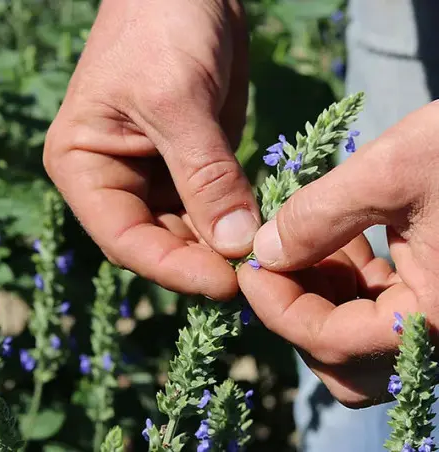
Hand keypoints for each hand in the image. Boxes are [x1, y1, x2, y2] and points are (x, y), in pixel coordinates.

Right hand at [44, 0, 259, 298]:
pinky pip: (212, 212)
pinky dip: (236, 227)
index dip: (172, 268)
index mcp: (85, 168)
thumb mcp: (177, 99)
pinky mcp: (192, 172)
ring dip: (222, 251)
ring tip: (262, 263)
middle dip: (202, 264)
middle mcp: (117, 182)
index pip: (124, 239)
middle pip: (157, 244)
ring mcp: (156, 180)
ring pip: (188, 234)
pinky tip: (262, 235)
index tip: (224, 282)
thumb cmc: (161, 25)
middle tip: (252, 279)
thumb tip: (235, 243)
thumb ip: (204, 175)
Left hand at [239, 101, 438, 407]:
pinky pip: (379, 309)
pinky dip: (348, 280)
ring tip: (308, 236)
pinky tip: (341, 235)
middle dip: (297, 308)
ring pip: (357, 336)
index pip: (330, 343)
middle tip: (274, 257)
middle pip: (342, 357)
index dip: (276, 307)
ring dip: (320, 292)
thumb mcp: (393, 170)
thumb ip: (319, 217)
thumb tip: (262, 250)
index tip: (246, 265)